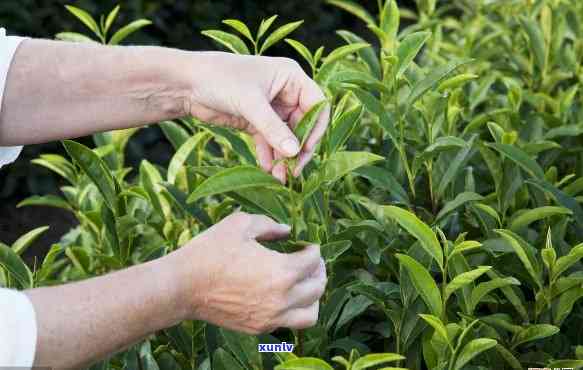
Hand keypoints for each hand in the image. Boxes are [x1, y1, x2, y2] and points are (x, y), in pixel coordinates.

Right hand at [168, 212, 326, 333]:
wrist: (182, 287)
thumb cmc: (210, 252)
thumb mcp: (240, 225)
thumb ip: (269, 225)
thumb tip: (287, 230)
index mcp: (282, 271)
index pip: (313, 261)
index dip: (313, 249)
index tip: (307, 244)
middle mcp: (282, 298)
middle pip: (318, 287)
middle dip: (318, 271)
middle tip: (311, 262)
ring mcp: (271, 316)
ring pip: (311, 314)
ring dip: (314, 298)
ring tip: (305, 285)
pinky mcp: (259, 327)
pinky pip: (289, 324)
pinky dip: (295, 311)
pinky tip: (284, 297)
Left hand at [186, 52, 329, 182]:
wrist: (185, 84)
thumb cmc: (220, 79)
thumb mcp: (250, 104)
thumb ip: (274, 129)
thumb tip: (295, 152)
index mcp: (291, 77)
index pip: (317, 105)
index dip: (315, 128)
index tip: (305, 149)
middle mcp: (285, 92)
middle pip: (303, 125)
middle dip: (297, 148)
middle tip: (293, 170)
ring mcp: (270, 108)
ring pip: (285, 137)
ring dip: (283, 157)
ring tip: (278, 177)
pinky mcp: (255, 121)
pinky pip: (268, 142)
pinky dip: (268, 156)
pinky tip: (265, 170)